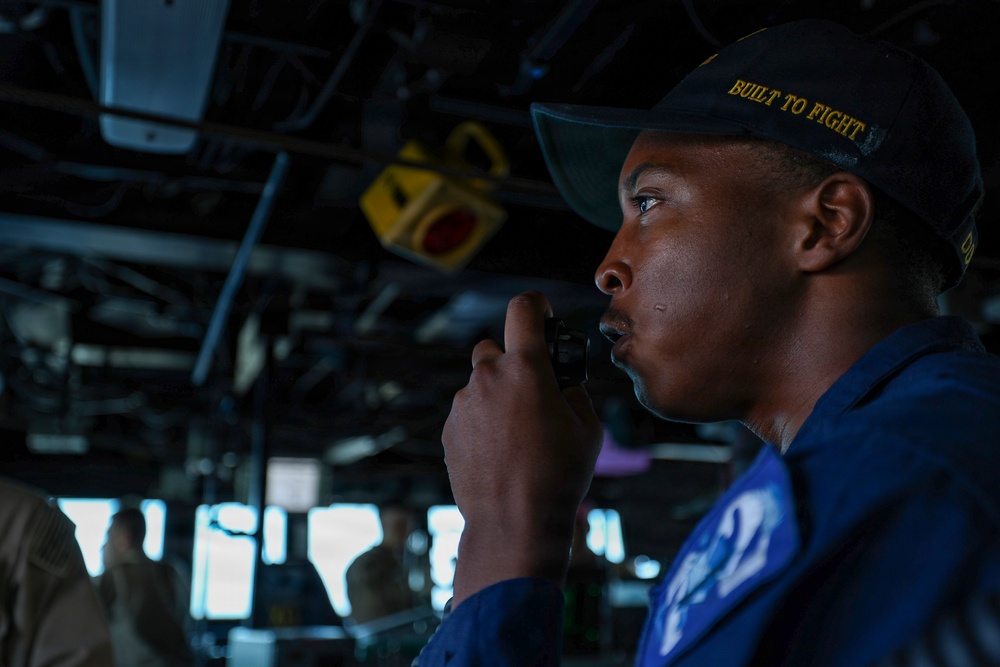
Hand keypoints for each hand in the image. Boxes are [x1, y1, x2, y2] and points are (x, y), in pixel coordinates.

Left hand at [443, 291, 603, 605]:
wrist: (514, 523)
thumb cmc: (558, 476)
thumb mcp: (589, 430)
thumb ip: (576, 395)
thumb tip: (564, 387)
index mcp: (526, 368)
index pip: (524, 309)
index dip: (536, 305)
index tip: (543, 315)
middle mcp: (488, 378)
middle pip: (494, 348)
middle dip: (513, 361)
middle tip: (534, 391)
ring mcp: (463, 404)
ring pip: (479, 384)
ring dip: (497, 396)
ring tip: (519, 435)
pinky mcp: (449, 430)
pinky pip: (468, 413)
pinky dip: (482, 423)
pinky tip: (501, 454)